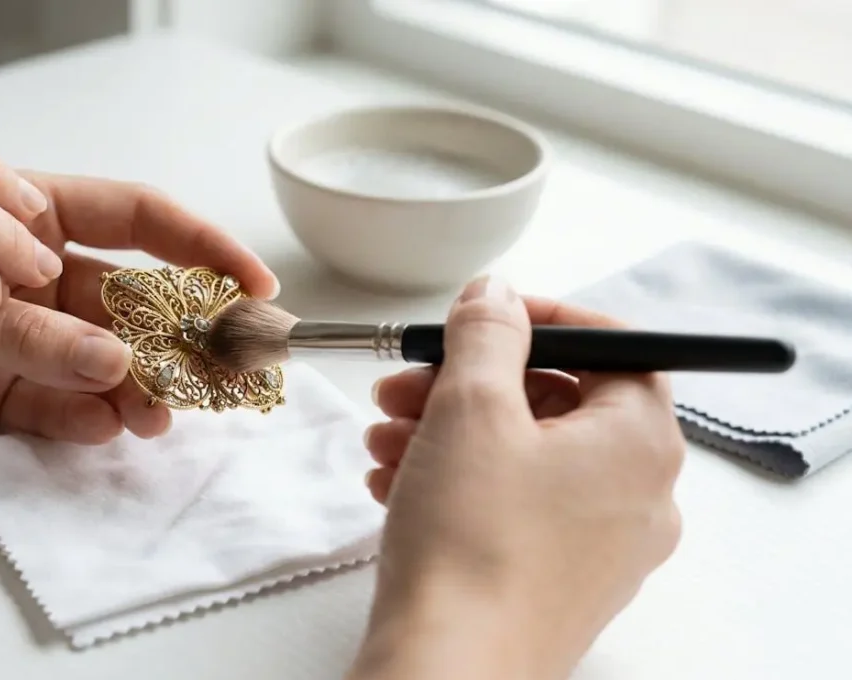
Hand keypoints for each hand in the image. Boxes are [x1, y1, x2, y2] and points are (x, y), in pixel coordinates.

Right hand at [349, 278, 684, 679]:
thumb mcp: (472, 407)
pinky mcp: (556, 582)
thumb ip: (487, 333)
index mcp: (640, 442)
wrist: (449, 668)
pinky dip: (457, 483)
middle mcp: (638, 496)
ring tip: (383, 436)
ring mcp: (600, 547)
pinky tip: (394, 483)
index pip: (613, 348)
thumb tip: (497, 295)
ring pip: (525, 458)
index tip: (480, 316)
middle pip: (556, 403)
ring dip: (449, 432)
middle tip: (406, 380)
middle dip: (468, 383)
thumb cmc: (473, 540)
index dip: (541, 320)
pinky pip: (513, 508)